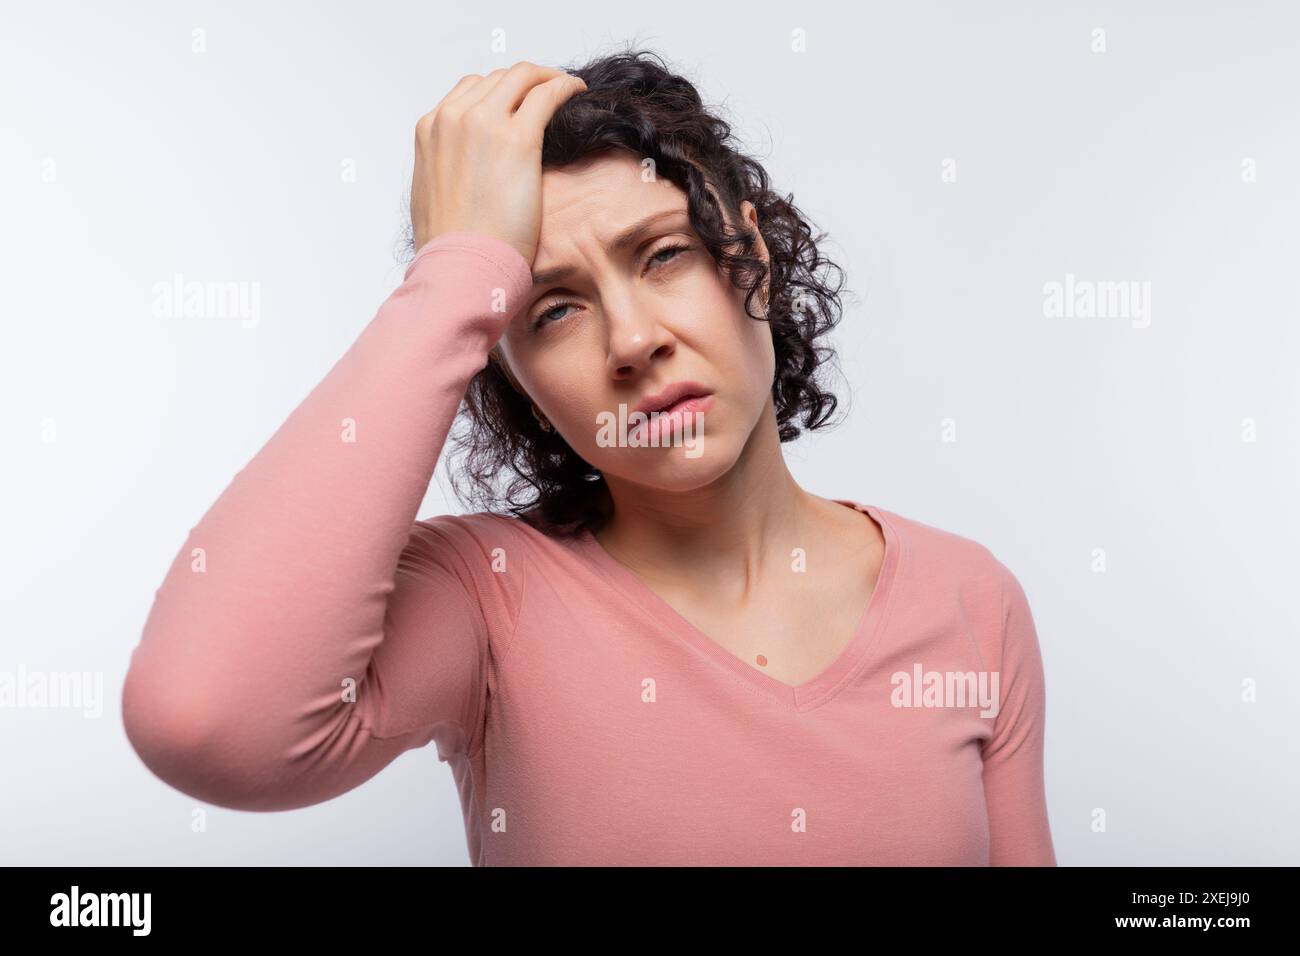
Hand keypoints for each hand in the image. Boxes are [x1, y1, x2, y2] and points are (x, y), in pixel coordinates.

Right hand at [410, 62, 587, 264]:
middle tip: (549, 92)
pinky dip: (565, 86)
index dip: (501, 92)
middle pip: (498, 78)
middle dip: (526, 81)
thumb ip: (447, 168)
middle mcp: (454, 117)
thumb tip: (466, 170)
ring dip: (547, 78)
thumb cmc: (451, 246)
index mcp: (431, 130)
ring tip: (566, 90)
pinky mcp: (517, 139)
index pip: (470, 90)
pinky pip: (548, 93)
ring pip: (523, 77)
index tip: (520, 102)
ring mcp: (484, 123)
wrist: (461, 266)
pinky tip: (578, 92)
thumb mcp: (433, 195)